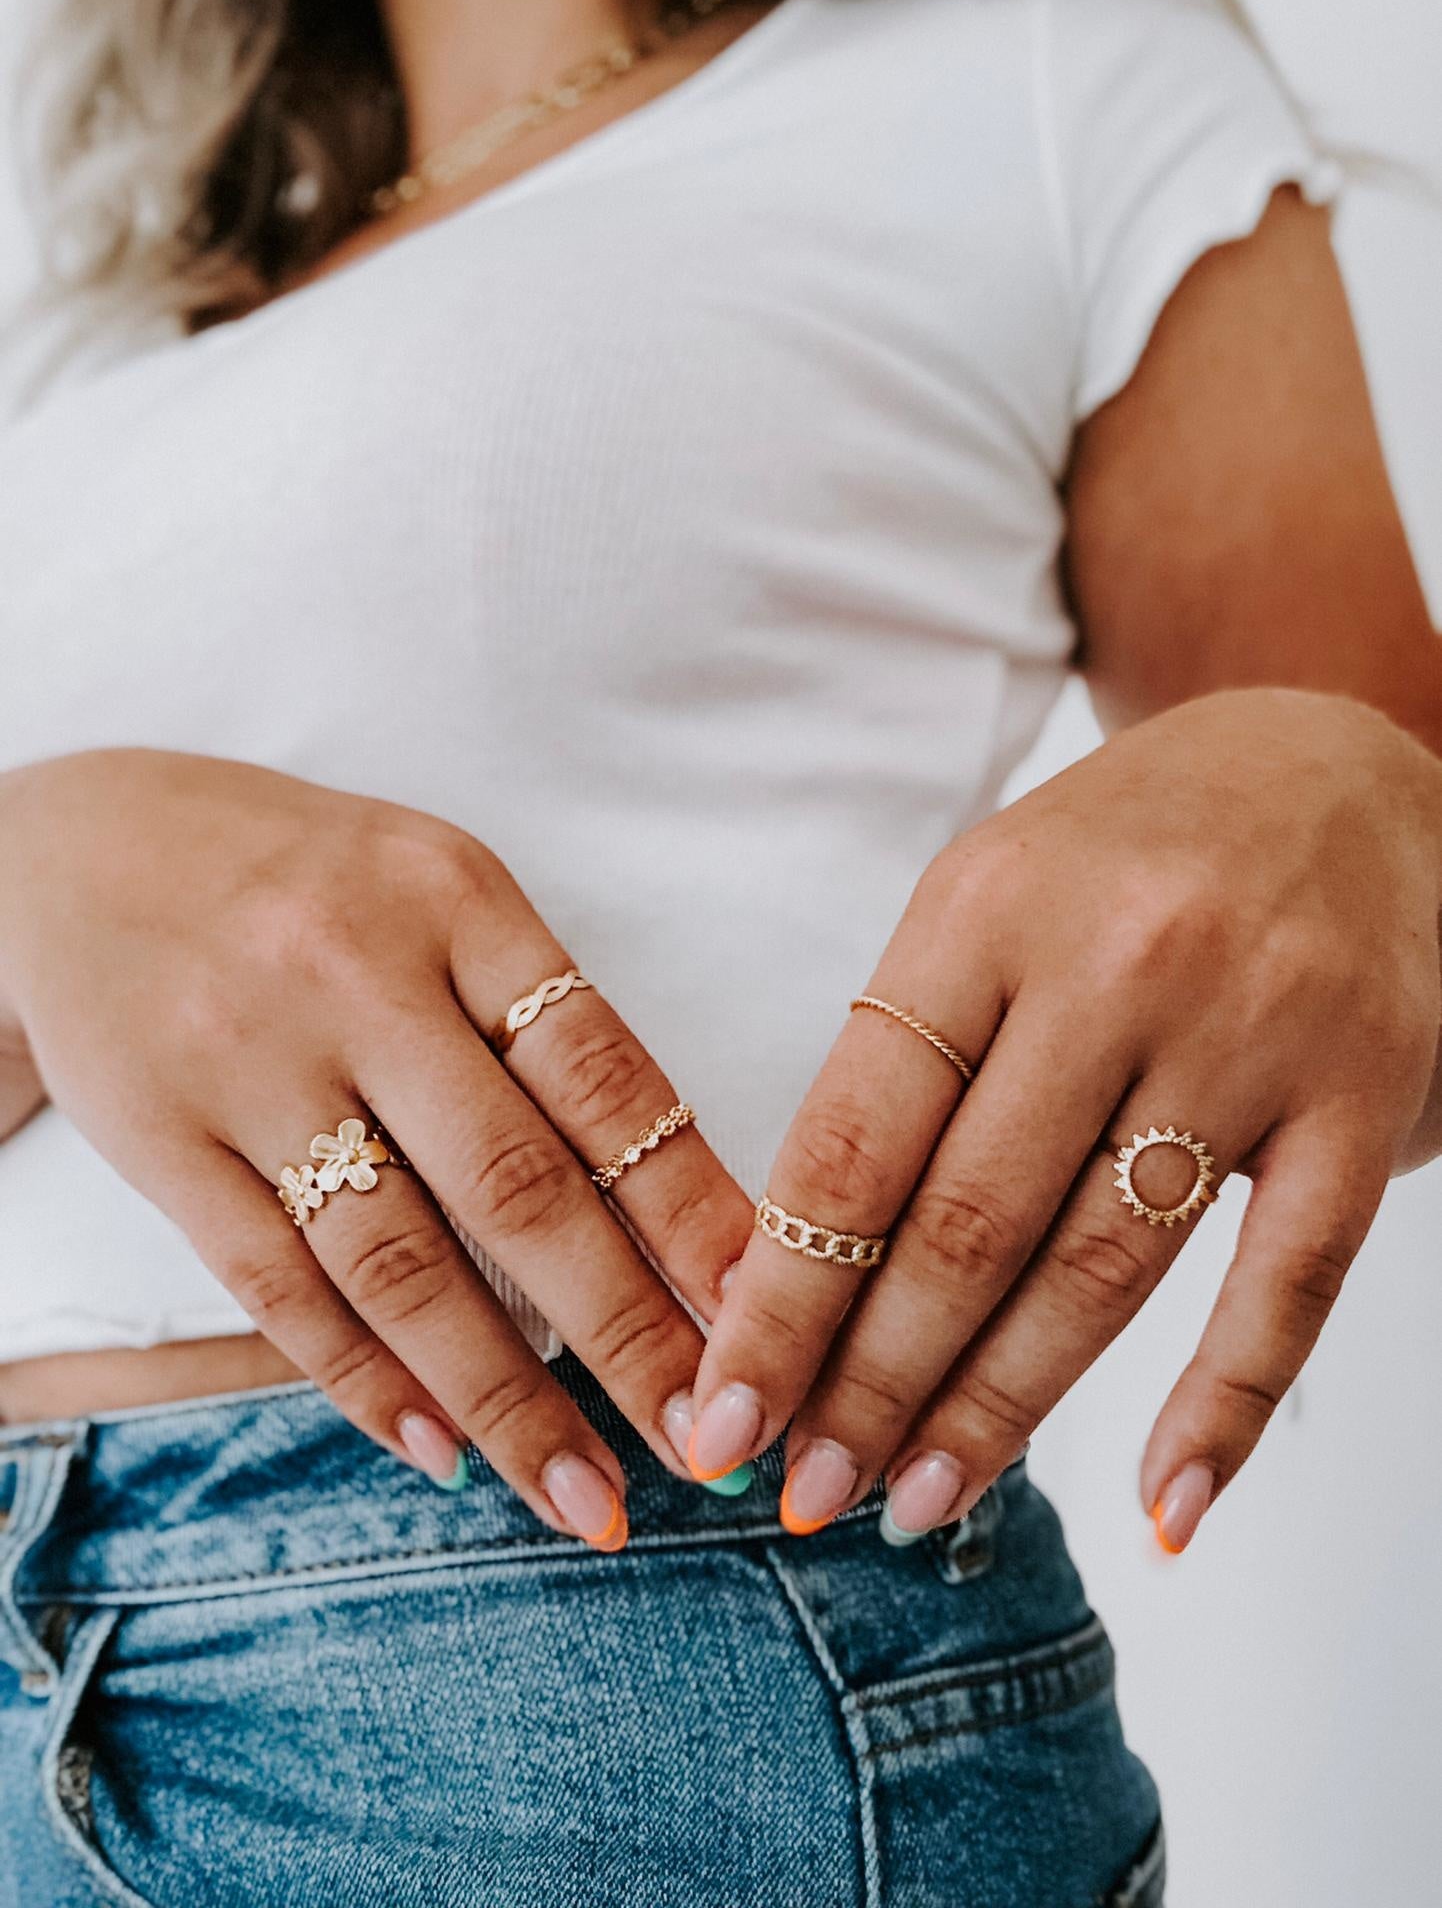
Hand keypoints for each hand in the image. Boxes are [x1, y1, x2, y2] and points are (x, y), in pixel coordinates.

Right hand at [0, 750, 752, 1544]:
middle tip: (704, 1448)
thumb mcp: (437, 890)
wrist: (76, 844)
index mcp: (458, 902)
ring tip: (584, 1496)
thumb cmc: (307, 881)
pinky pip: (275, 1284)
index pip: (605, 1079)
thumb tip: (671, 1208)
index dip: (693, 1211)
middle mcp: (359, 977)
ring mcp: (252, 1063)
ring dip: (504, 1397)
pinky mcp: (161, 1139)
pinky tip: (439, 1448)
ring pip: (399, 1261)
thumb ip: (538, 1022)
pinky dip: (364, 1378)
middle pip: (517, 1186)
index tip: (763, 1318)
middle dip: (625, 1334)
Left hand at [687, 689, 1441, 1550]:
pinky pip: (1287, 1284)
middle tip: (808, 1492)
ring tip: (918, 1501)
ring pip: (1103, 1265)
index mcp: (985, 907)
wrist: (1335, 766)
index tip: (724, 1416)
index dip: (780, 1301)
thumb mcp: (987, 900)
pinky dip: (1222, 1411)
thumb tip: (805, 1279)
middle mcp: (1117, 960)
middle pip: (968, 1221)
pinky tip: (1160, 1509)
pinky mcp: (1367, 1096)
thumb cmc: (1124, 855)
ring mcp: (1253, 1029)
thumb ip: (907, 1058)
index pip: (855, 1141)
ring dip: (1000, 1410)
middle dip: (872, 1382)